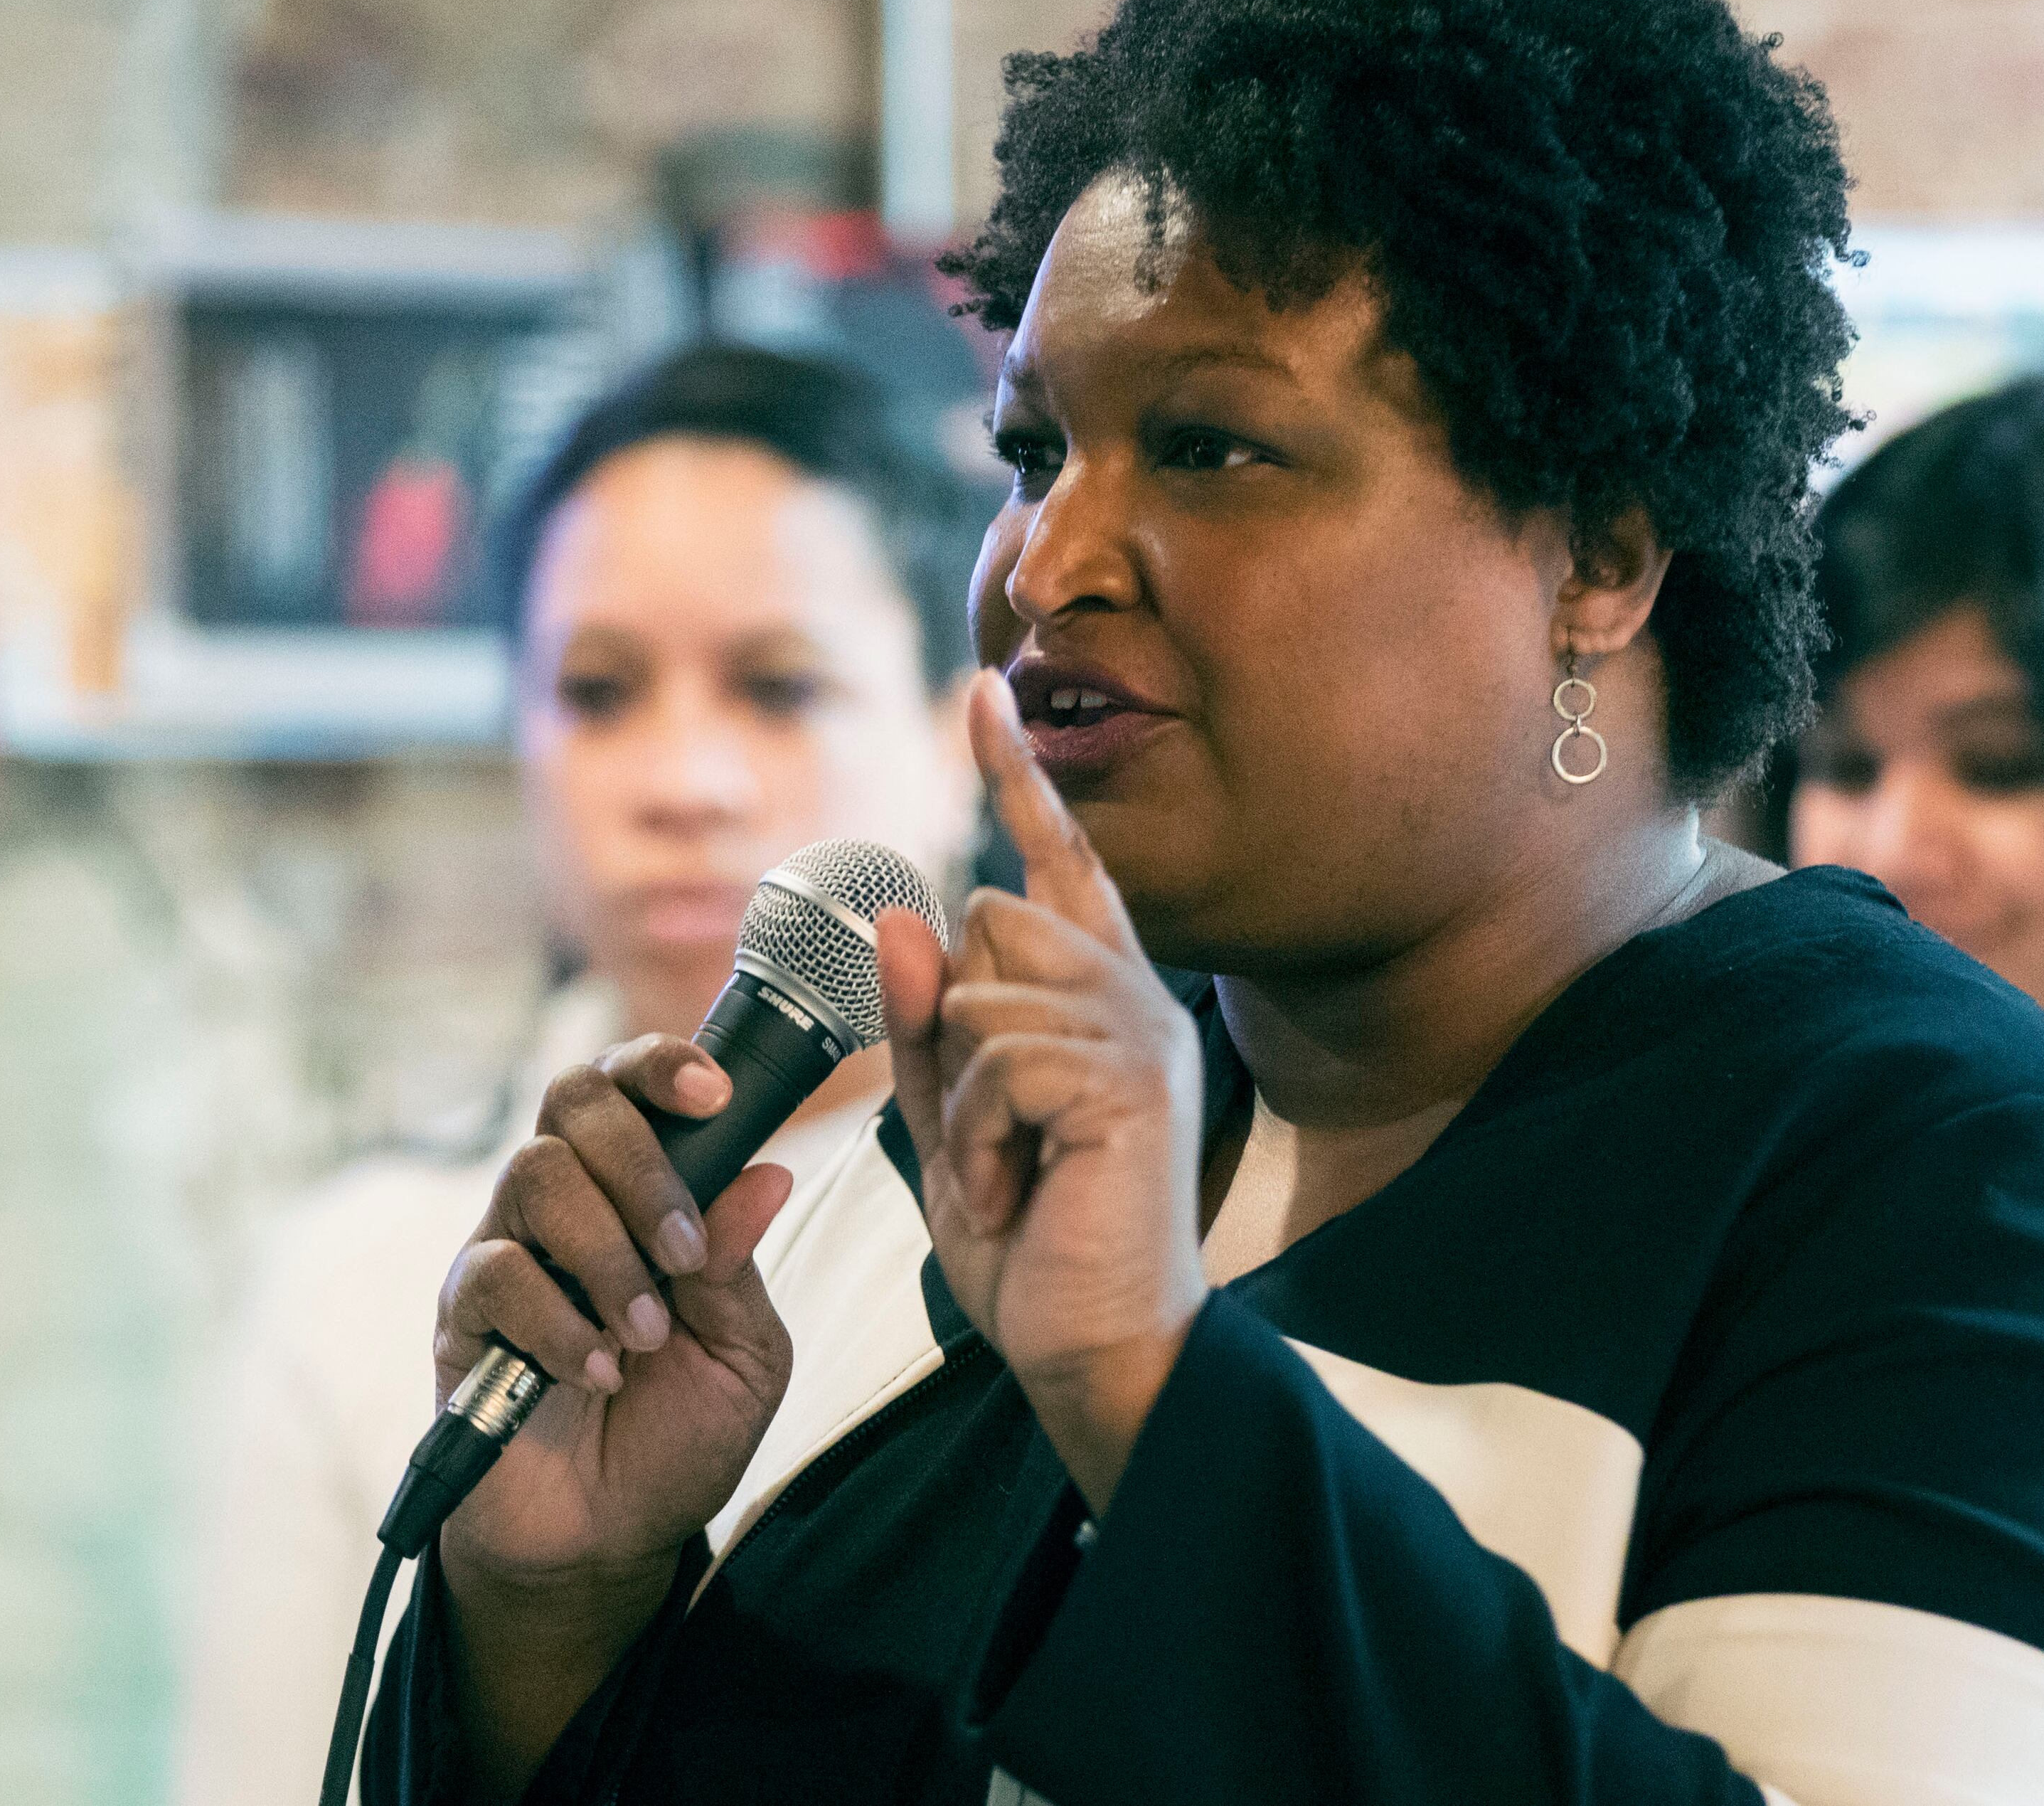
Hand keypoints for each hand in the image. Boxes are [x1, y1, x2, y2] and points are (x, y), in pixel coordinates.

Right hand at [428, 1040, 794, 1788]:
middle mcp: (567, 1203)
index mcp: (639, 1192)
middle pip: (573, 1098)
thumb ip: (739, 1264)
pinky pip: (496, 1274)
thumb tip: (769, 1174)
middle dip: (642, 1165)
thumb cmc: (677, 1433)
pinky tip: (594, 1373)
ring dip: (606, 1252)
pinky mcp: (462, 1317)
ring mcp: (508, 1250)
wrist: (608, 1538)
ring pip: (535, 1174)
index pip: (630, 1085)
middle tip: (683, 1257)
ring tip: (644, 1337)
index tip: (715, 1094)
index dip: (663, 1066)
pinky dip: (559, 1323)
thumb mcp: (742, 1353)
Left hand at [877, 672, 1208, 1512]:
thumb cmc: (1037, 1246)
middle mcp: (1134, 999)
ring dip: (966, 1097)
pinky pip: (995, 1057)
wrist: (1097, 1351)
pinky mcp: (1128, 1080)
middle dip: (957, 1022)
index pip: (1052, 864)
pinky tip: (1021, 1192)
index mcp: (1100, 1003)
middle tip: (994, 1133)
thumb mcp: (956, 1126)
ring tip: (1012, 1175)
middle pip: (991, 919)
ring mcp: (1139, 1034)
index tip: (984, 692)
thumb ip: (929, 1028)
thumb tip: (904, 916)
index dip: (1017, 776)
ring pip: (982, 988)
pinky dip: (982, 1137)